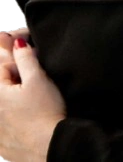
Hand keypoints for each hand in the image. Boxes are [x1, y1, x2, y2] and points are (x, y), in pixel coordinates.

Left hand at [0, 38, 65, 160]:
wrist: (50, 148)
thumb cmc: (45, 115)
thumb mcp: (38, 79)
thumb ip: (26, 58)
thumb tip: (18, 43)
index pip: (3, 66)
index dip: (20, 61)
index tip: (31, 61)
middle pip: (2, 83)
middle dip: (16, 76)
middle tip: (33, 78)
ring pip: (5, 102)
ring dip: (15, 94)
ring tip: (32, 98)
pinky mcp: (2, 142)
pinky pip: (6, 121)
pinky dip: (14, 114)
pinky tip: (28, 116)